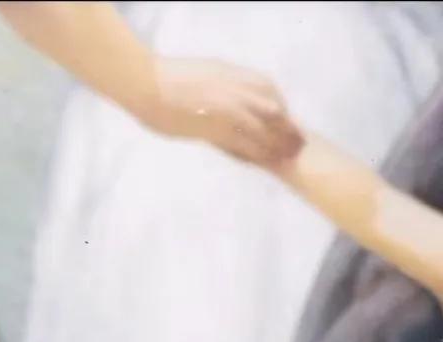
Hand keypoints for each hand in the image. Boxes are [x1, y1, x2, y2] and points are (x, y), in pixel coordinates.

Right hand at [146, 57, 303, 166]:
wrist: (149, 85)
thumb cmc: (167, 80)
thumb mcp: (203, 73)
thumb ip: (221, 83)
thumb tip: (227, 91)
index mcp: (233, 73)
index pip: (268, 90)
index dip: (281, 108)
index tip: (287, 120)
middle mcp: (235, 89)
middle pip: (272, 110)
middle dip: (287, 128)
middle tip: (298, 143)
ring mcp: (226, 109)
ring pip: (261, 129)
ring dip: (276, 145)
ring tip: (286, 158)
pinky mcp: (215, 128)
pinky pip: (242, 143)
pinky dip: (255, 153)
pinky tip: (263, 163)